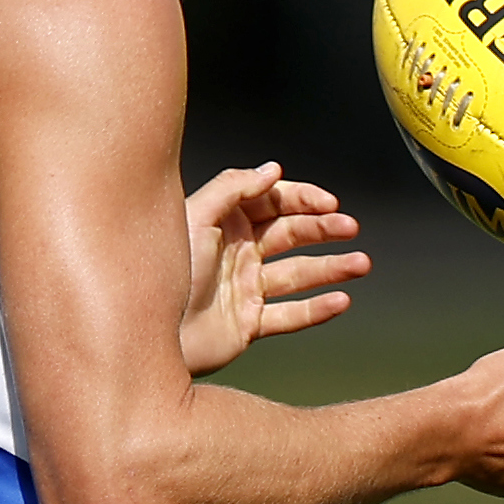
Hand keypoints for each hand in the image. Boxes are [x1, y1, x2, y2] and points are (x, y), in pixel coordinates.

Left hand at [181, 163, 370, 374]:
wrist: (143, 334)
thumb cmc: (162, 273)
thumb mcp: (194, 217)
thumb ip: (233, 188)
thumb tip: (273, 169)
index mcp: (225, 223)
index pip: (274, 203)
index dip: (303, 199)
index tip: (329, 203)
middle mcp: (238, 253)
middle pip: (291, 234)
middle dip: (324, 229)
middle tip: (350, 228)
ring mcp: (246, 289)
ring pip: (299, 273)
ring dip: (332, 267)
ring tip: (360, 265)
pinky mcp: (250, 324)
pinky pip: (291, 315)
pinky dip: (318, 309)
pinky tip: (341, 300)